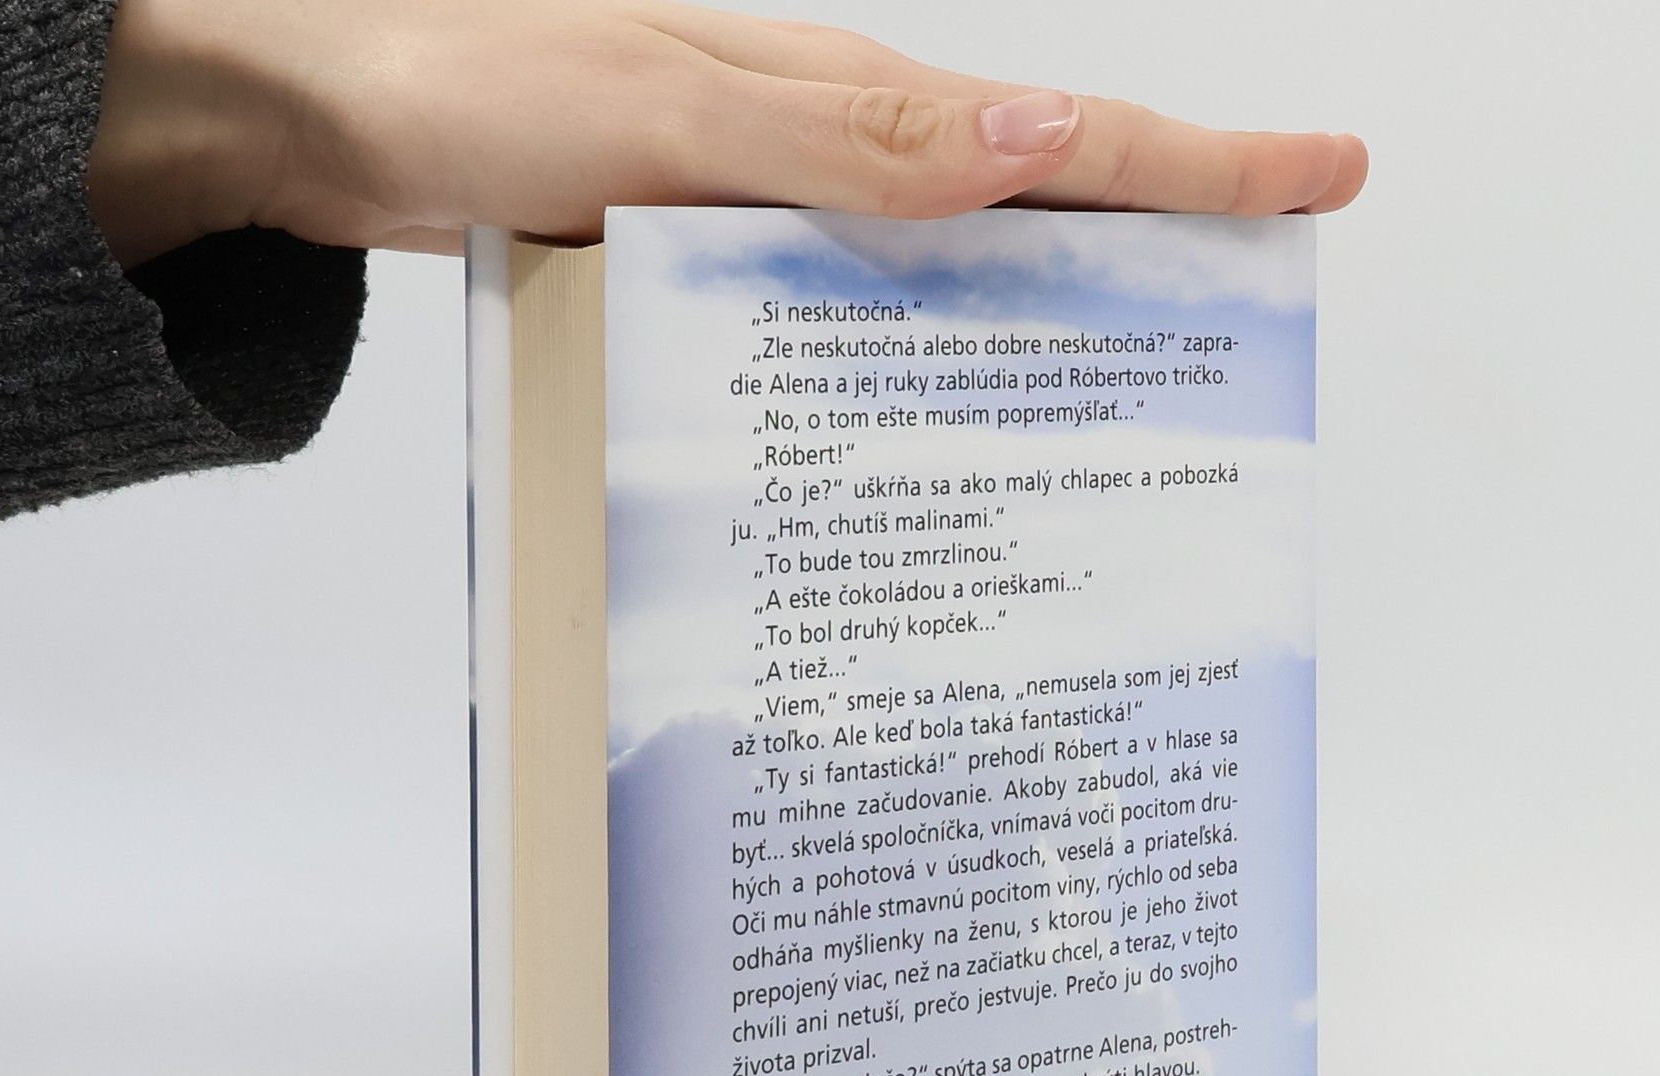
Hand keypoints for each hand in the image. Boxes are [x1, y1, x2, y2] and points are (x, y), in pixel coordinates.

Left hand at [87, 0, 1367, 268]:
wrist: (336, 119)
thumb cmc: (475, 91)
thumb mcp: (668, 113)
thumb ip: (842, 144)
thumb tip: (1024, 142)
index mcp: (845, 105)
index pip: (1060, 132)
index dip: (1200, 162)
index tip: (1322, 174)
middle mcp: (832, 153)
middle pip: (1040, 192)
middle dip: (1172, 229)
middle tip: (1278, 277)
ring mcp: (783, 207)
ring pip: (959, 259)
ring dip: (1059, 299)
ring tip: (1157, 367)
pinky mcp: (727, 257)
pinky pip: (861, 306)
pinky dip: (927, 344)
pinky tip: (946, 399)